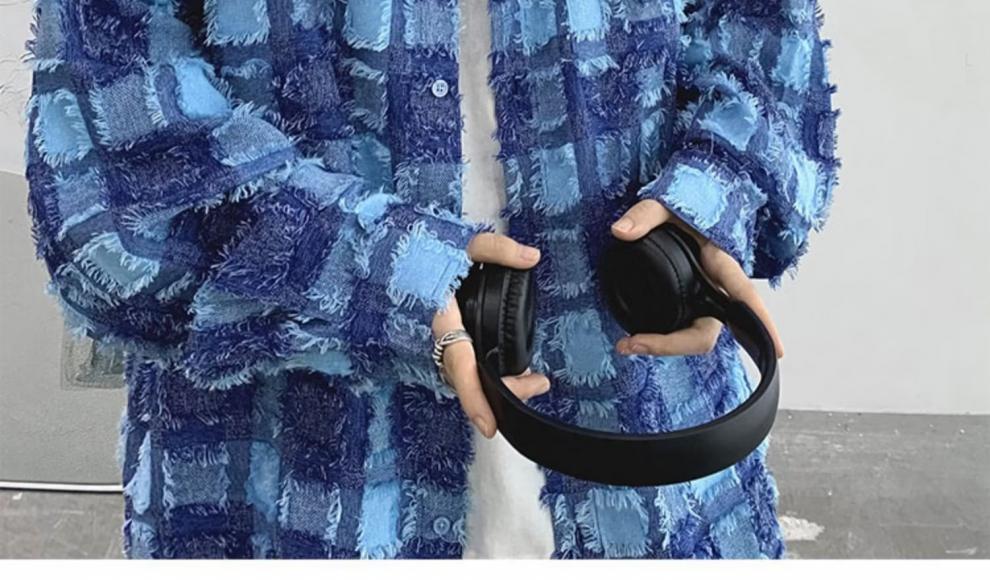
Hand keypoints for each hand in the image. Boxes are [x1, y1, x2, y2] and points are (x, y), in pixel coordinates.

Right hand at [432, 233, 550, 437]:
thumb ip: (497, 249)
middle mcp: (437, 339)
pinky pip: (464, 368)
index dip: (474, 399)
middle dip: (502, 393)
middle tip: (539, 383)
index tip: (490, 425)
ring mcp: (438, 344)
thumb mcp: (464, 244)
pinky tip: (512, 369)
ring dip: (497, 386)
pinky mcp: (444, 343)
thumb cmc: (429, 251)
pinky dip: (487, 375)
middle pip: (468, 382)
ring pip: (466, 379)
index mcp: (441, 320)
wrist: (402, 253)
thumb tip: (530, 257)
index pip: (460, 368)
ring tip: (532, 380)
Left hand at [610, 200, 784, 358]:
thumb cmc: (683, 210)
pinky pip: (682, 332)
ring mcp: (703, 301)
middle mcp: (716, 289)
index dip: (763, 322)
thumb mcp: (665, 206)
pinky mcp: (689, 307)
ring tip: (626, 343)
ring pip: (693, 338)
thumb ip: (645, 215)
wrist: (681, 216)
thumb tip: (620, 231)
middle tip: (630, 343)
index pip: (744, 295)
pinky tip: (636, 339)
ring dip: (663, 347)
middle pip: (707, 333)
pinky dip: (662, 340)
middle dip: (672, 346)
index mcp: (720, 263)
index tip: (778, 351)